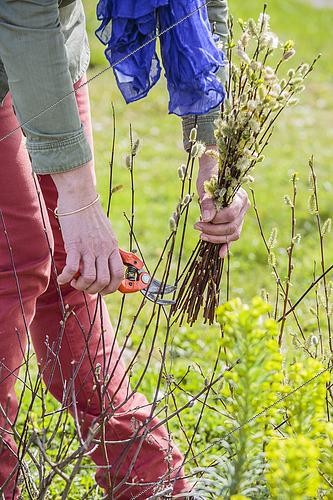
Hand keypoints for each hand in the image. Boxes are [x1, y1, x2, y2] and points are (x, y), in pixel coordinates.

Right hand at [51, 164, 123, 294]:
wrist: (80, 197)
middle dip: (95, 289)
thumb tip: (106, 261)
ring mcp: (89, 248)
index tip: (103, 289)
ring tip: (75, 281)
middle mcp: (103, 249)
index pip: (119, 274)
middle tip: (85, 286)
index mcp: (112, 246)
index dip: (112, 287)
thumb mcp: (106, 232)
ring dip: (81, 285)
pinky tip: (62, 279)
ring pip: (89, 278)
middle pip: (104, 280)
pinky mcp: (75, 245)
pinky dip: (66, 278)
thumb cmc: (91, 214)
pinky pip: (71, 268)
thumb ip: (107, 247)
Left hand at [196, 147, 249, 258]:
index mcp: (240, 197)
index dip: (215, 221)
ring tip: (201, 234)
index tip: (200, 220)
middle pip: (232, 227)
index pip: (229, 215)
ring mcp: (241, 216)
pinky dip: (225, 245)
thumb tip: (207, 218)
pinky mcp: (234, 223)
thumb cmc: (209, 178)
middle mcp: (243, 208)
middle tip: (197, 227)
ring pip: (233, 234)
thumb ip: (207, 202)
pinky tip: (219, 254)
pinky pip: (232, 237)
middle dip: (213, 231)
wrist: (212, 174)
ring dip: (216, 238)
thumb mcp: (205, 188)